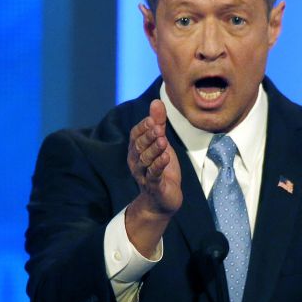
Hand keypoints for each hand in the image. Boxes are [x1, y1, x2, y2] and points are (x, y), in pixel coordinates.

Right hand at [126, 100, 181, 256]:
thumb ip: (159, 123)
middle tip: (158, 127)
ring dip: (154, 150)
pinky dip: (159, 165)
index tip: (153, 119)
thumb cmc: (161, 168)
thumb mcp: (161, 143)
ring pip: (146, 160)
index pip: (135, 135)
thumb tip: (156, 101)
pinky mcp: (154, 186)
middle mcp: (136, 162)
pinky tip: (166, 157)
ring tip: (163, 141)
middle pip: (139, 147)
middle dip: (148, 136)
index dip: (143, 127)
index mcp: (136, 150)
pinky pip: (154, 175)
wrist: (163, 200)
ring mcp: (144, 175)